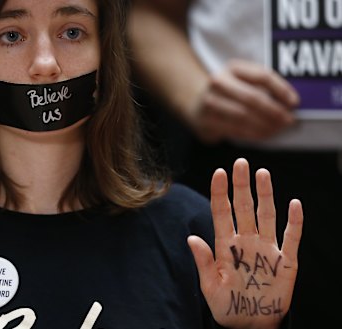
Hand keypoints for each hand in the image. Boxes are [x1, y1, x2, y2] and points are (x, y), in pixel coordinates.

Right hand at [187, 60, 298, 142]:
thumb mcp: (244, 80)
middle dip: (275, 111)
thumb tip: (290, 103)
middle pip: (253, 98)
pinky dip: (253, 134)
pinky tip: (264, 134)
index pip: (262, 76)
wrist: (196, 103)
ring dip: (266, 125)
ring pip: (244, 116)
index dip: (281, 90)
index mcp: (232, 68)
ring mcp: (209, 102)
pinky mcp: (206, 121)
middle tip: (289, 121)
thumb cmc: (230, 92)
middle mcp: (218, 82)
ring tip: (278, 129)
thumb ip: (264, 86)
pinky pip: (235, 130)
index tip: (295, 103)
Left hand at [188, 158, 302, 328]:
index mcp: (226, 245)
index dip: (220, 192)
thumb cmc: (226, 305)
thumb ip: (203, 262)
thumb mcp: (210, 286)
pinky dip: (294, 222)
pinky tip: (294, 203)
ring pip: (266, 216)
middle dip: (242, 186)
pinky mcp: (285, 262)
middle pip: (244, 207)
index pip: (222, 212)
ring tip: (262, 173)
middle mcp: (246, 242)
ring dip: (265, 195)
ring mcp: (266, 249)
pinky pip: (290, 238)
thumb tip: (190, 238)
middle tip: (241, 162)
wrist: (249, 324)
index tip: (218, 172)